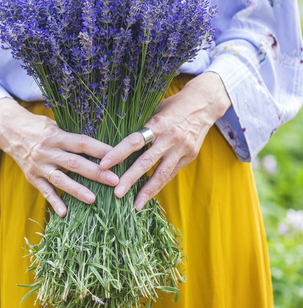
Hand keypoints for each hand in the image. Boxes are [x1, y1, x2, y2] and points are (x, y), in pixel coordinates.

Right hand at [0, 98, 119, 216]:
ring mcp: (39, 165)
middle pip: (74, 163)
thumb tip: (98, 146)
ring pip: (60, 179)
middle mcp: (47, 151)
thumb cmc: (38, 126)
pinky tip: (64, 213)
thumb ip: (71, 137)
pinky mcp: (32, 177)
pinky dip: (54, 202)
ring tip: (93, 199)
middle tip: (115, 180)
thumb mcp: (54, 124)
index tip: (118, 156)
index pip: (81, 143)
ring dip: (77, 190)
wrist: (9, 131)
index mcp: (55, 136)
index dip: (100, 149)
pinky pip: (44, 190)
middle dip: (96, 172)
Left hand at [98, 72, 231, 210]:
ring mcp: (182, 149)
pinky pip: (171, 174)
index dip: (118, 153)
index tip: (103, 165)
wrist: (205, 103)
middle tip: (117, 193)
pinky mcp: (190, 156)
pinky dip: (159, 185)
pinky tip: (148, 195)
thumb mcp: (155, 111)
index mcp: (157, 124)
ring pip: (161, 173)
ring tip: (135, 205)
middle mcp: (170, 138)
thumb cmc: (173, 105)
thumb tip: (117, 143)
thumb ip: (141, 128)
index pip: (134, 141)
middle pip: (147, 161)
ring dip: (147, 191)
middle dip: (130, 178)